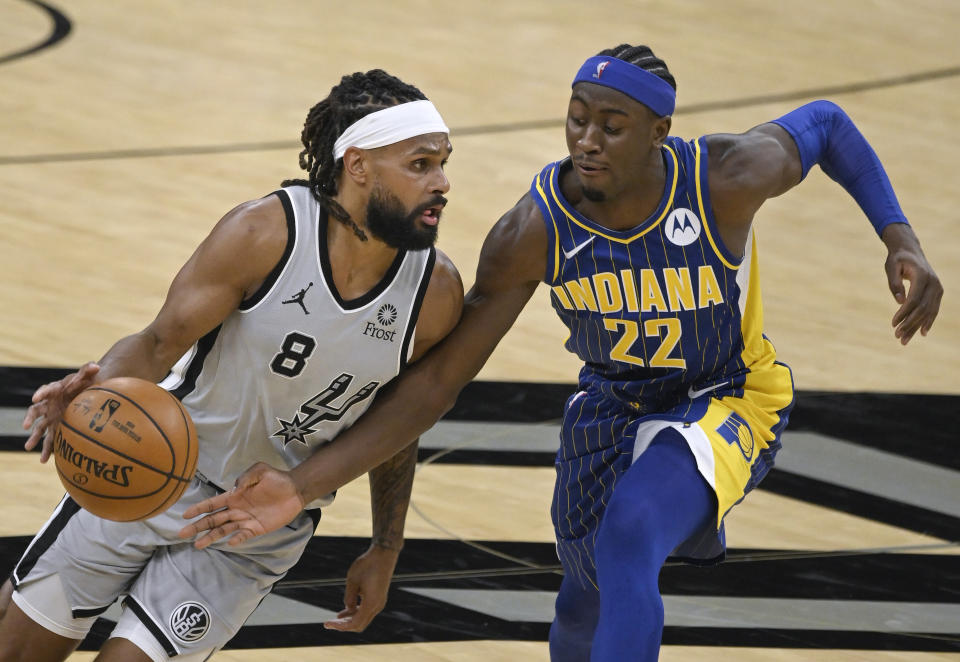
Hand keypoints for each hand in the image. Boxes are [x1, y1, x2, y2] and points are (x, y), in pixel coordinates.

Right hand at [22, 362, 99, 462]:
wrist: (88, 391)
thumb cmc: (86, 382)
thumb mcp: (88, 375)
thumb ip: (89, 369)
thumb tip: (96, 365)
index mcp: (55, 390)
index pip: (46, 390)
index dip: (40, 393)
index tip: (35, 398)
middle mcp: (49, 404)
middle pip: (35, 411)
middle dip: (30, 418)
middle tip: (27, 426)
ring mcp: (51, 416)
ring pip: (39, 428)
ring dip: (34, 437)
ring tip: (28, 447)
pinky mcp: (56, 426)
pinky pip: (49, 439)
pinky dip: (46, 449)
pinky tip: (44, 460)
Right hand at [177, 462, 304, 548]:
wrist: (295, 489)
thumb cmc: (276, 479)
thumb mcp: (260, 470)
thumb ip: (246, 477)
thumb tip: (234, 489)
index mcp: (234, 496)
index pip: (213, 504)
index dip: (199, 509)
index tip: (185, 515)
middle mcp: (236, 509)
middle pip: (213, 520)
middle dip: (198, 526)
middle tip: (182, 534)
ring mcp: (246, 520)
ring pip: (224, 530)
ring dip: (211, 537)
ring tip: (198, 545)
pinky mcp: (257, 528)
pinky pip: (243, 535)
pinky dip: (236, 539)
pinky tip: (229, 543)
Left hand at [324, 544, 399, 631]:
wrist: (383, 554)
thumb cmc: (367, 565)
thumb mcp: (353, 580)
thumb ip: (349, 598)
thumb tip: (347, 610)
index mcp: (371, 603)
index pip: (355, 623)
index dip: (340, 626)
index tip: (327, 623)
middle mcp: (377, 606)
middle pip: (359, 624)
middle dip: (344, 625)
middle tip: (329, 623)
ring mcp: (380, 602)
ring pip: (363, 619)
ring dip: (350, 620)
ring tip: (335, 618)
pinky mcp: (379, 598)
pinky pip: (367, 611)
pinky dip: (356, 613)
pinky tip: (346, 611)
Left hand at [882, 224, 942, 344]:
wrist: (910, 251)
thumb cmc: (897, 259)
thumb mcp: (890, 267)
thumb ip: (894, 283)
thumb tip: (899, 301)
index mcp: (922, 276)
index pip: (914, 300)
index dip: (904, 313)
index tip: (893, 324)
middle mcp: (933, 283)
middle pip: (922, 308)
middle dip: (910, 324)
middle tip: (897, 337)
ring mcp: (937, 288)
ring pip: (929, 311)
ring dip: (917, 327)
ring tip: (904, 340)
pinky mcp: (937, 292)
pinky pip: (933, 309)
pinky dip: (928, 321)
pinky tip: (922, 333)